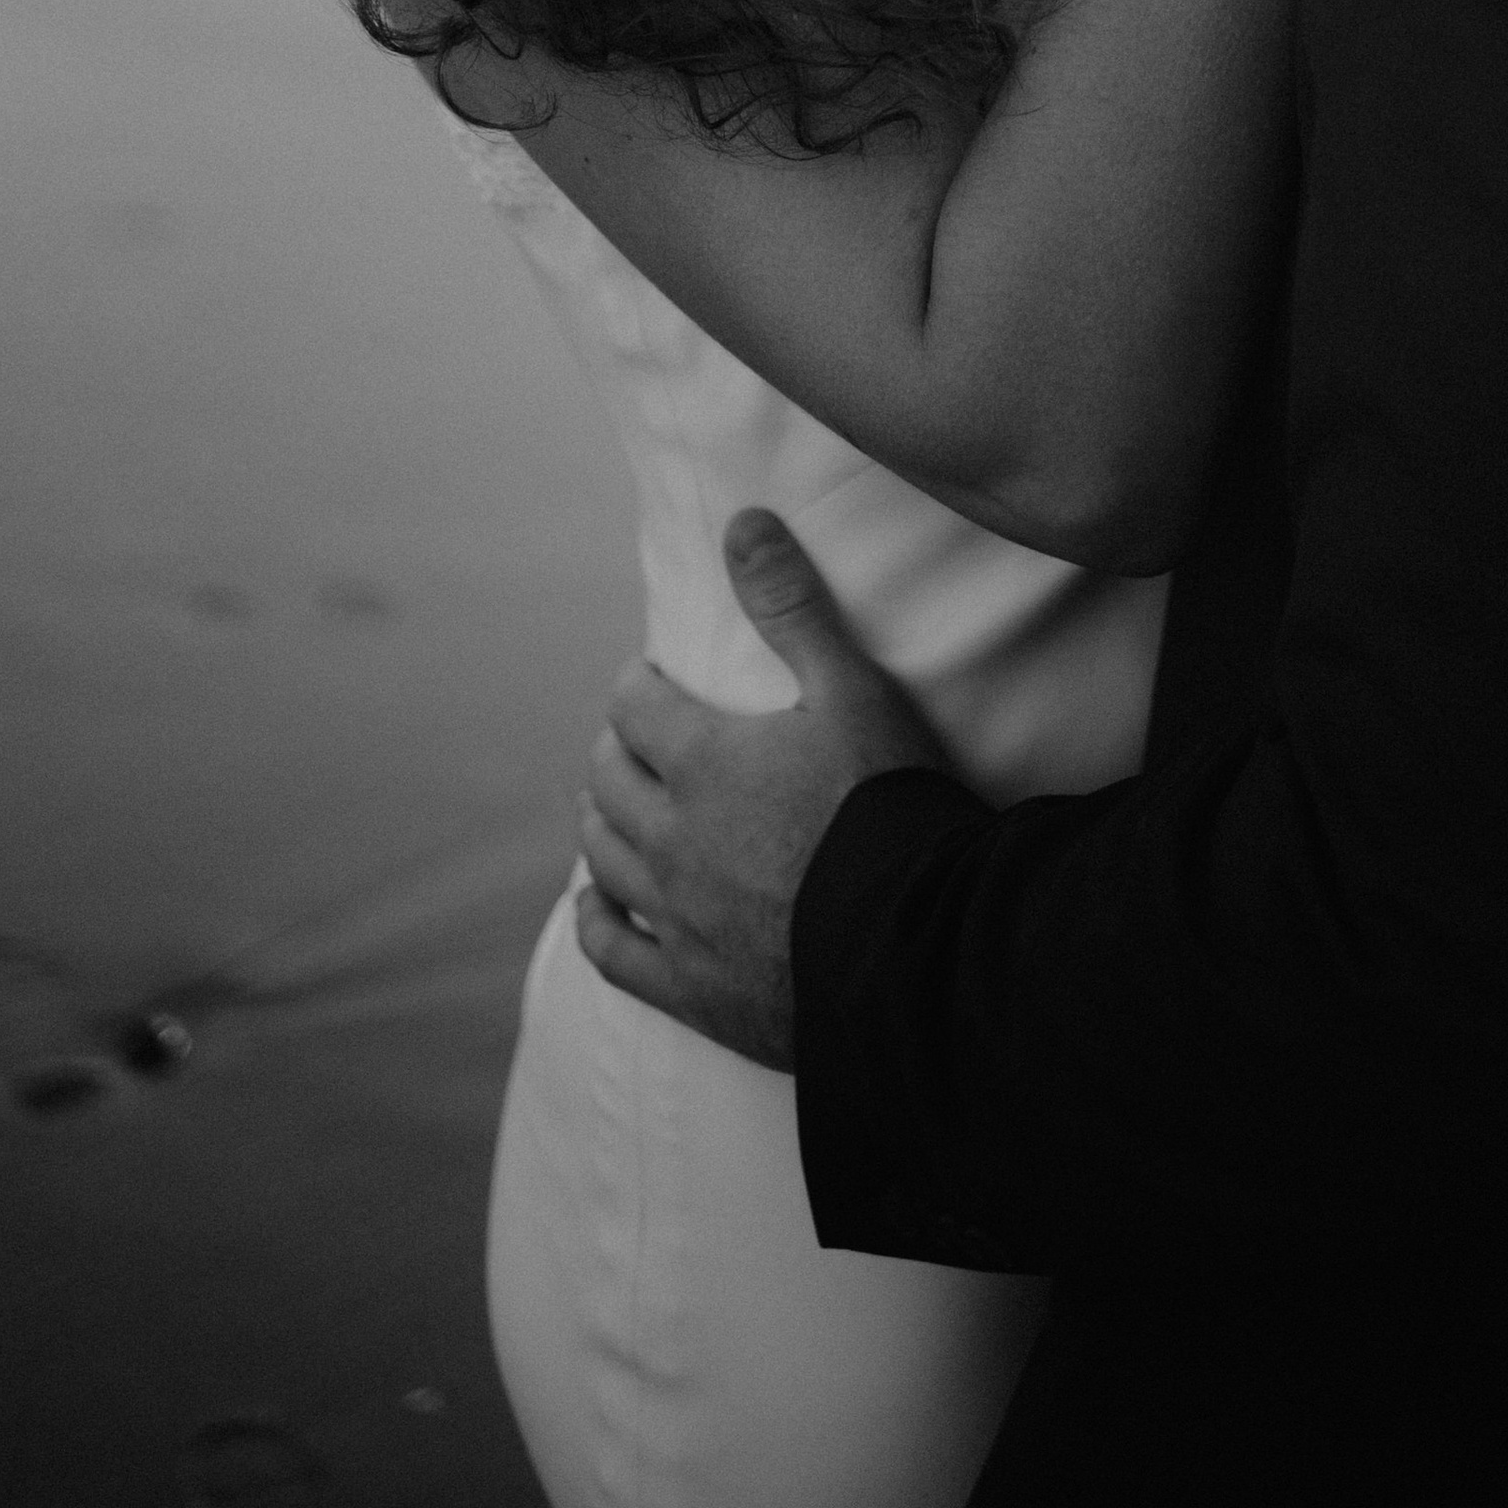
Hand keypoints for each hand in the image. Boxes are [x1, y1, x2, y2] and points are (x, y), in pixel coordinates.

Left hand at [574, 508, 944, 1068]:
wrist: (913, 941)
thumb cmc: (886, 803)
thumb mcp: (851, 689)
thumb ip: (791, 607)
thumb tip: (743, 523)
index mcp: (702, 761)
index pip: (635, 705)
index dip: (641, 684)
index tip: (658, 679)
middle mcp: (671, 838)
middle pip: (608, 780)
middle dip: (617, 748)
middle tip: (641, 737)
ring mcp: (675, 916)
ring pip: (604, 857)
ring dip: (602, 822)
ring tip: (616, 805)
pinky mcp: (689, 985)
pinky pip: (613, 951)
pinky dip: (595, 921)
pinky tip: (596, 905)